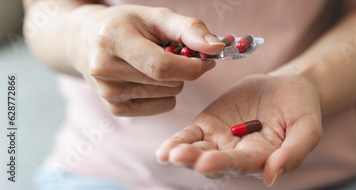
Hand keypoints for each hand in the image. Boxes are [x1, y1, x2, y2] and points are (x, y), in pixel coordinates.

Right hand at [66, 5, 224, 115]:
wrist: (85, 40)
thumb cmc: (127, 25)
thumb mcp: (156, 17)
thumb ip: (189, 29)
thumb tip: (217, 48)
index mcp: (114, 40)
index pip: (163, 66)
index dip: (193, 66)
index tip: (207, 58)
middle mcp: (105, 69)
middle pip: (169, 82)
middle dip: (184, 69)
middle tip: (172, 53)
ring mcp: (108, 93)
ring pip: (169, 94)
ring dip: (173, 80)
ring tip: (152, 63)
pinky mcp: (115, 109)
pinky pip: (163, 106)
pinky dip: (165, 94)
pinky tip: (147, 77)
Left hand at [155, 75, 322, 185]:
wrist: (287, 86)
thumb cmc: (302, 109)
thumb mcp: (307, 129)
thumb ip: (293, 153)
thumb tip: (272, 177)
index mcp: (261, 159)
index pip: (241, 164)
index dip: (223, 164)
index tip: (206, 164)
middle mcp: (238, 155)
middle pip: (214, 161)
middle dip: (196, 161)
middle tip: (180, 157)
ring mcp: (221, 141)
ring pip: (198, 150)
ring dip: (182, 153)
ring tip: (170, 154)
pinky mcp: (209, 126)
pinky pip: (190, 136)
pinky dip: (177, 141)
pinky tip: (165, 150)